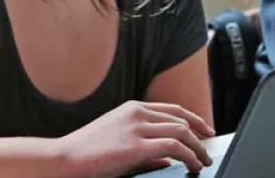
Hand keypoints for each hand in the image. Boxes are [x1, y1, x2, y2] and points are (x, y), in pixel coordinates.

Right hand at [53, 101, 215, 176]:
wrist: (66, 158)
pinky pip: (174, 147)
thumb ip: (145, 146)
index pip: (173, 110)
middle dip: (200, 135)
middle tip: (208, 150)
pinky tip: (192, 165)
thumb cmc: (87, 152)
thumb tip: (168, 158)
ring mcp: (137, 128)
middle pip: (181, 119)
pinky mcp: (137, 146)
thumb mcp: (119, 141)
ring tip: (203, 161)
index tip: (204, 131)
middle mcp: (137, 113)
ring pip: (182, 132)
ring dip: (198, 148)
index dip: (193, 120)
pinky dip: (189, 156)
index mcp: (132, 108)